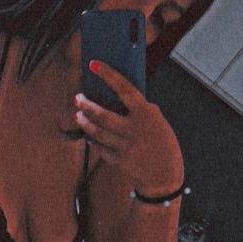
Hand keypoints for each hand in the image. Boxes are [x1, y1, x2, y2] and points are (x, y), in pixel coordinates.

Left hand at [74, 59, 183, 196]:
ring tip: (78, 115)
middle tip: (77, 97)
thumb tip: (114, 99)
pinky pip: (100, 147)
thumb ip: (139, 110)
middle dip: (86, 105)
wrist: (165, 177)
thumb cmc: (161, 143)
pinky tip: (89, 135)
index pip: (124, 88)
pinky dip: (93, 140)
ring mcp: (125, 146)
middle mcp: (134, 129)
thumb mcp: (156, 122)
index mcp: (147, 114)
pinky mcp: (118, 161)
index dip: (108, 74)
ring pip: (97, 132)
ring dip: (85, 122)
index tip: (93, 64)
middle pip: (102, 114)